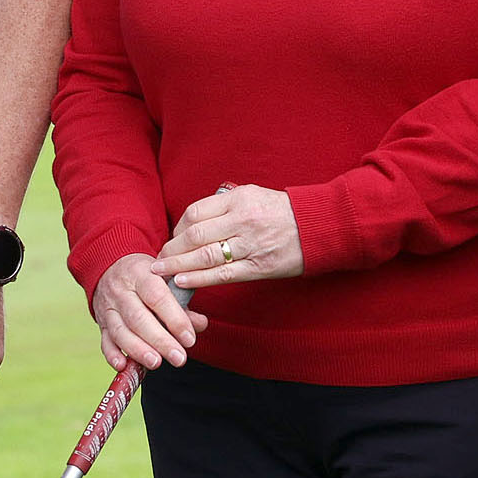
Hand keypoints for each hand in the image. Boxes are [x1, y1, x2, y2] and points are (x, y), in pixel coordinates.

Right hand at [93, 250, 192, 372]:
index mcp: (140, 274)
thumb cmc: (145, 276)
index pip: (157, 297)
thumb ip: (183, 303)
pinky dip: (113, 355)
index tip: (189, 338)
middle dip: (160, 341)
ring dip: (138, 350)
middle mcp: (121, 291)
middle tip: (179, 358)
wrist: (110, 268)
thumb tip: (200, 325)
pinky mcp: (101, 323)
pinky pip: (104, 341)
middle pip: (138, 318)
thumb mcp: (165, 279)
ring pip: (120, 332)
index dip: (174, 319)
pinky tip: (124, 366)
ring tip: (156, 363)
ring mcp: (108, 308)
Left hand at [159, 183, 302, 287]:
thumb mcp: (254, 196)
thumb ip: (225, 205)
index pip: (195, 213)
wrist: (319, 226)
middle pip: (194, 235)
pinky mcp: (259, 267)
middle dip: (171, 249)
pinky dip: (198, 279)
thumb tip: (194, 221)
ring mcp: (250, 245)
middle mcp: (242, 220)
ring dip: (177, 265)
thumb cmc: (283, 212)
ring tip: (161, 272)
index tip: (171, 238)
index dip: (177, 228)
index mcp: (239, 199)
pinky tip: (181, 281)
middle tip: (158, 259)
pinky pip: (222, 275)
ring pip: (204, 256)